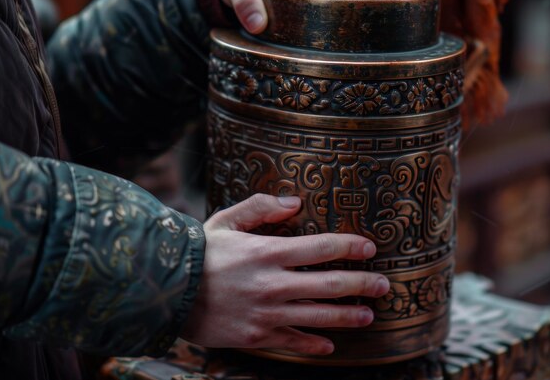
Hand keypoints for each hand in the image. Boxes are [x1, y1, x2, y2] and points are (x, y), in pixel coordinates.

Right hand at [181, 194, 389, 354]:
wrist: (166, 291)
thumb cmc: (200, 252)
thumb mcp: (227, 220)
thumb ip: (261, 207)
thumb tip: (295, 202)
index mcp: (269, 251)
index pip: (323, 247)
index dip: (351, 246)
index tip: (370, 248)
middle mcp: (273, 283)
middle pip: (330, 284)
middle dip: (362, 284)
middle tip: (383, 285)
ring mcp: (266, 313)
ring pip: (318, 316)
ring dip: (348, 316)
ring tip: (368, 315)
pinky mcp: (255, 336)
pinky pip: (292, 342)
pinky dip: (313, 344)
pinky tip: (329, 345)